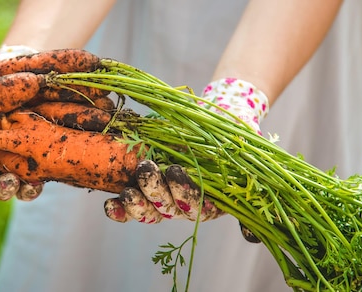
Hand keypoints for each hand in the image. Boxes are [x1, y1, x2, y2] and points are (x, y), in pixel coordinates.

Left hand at [103, 78, 268, 242]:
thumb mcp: (247, 161)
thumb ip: (251, 192)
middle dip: (155, 189)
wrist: (215, 123)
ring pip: (148, 210)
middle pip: (168, 207)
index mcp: (211, 203)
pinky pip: (131, 209)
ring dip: (136, 200)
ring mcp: (163, 199)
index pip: (198, 206)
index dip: (184, 191)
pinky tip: (110, 206)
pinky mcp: (146, 190)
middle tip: (147, 167)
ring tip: (129, 183)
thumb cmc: (232, 142)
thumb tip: (250, 237)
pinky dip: (119, 210)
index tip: (175, 170)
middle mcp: (185, 205)